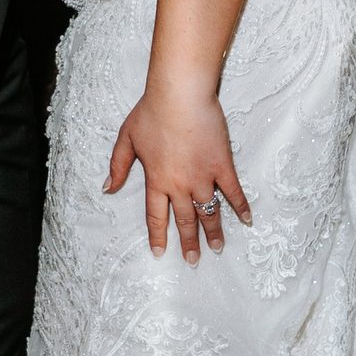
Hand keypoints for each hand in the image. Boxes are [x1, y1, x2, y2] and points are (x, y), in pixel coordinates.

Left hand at [105, 77, 251, 261]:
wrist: (180, 95)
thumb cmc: (152, 111)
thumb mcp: (126, 138)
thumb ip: (118, 166)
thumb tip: (108, 188)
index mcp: (156, 180)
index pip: (156, 216)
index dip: (158, 236)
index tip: (160, 253)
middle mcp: (180, 184)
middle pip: (185, 220)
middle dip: (189, 243)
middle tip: (194, 260)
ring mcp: (203, 177)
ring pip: (209, 212)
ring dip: (214, 232)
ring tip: (218, 248)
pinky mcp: (222, 165)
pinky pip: (233, 192)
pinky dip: (241, 207)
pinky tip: (247, 220)